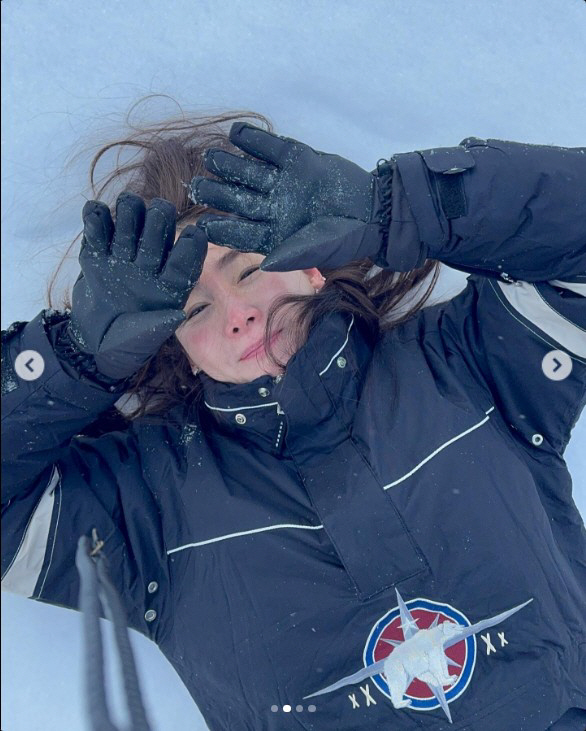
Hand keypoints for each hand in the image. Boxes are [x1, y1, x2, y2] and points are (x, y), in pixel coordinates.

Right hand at [69, 192, 206, 380]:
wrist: (92, 340)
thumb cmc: (128, 342)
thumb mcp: (145, 338)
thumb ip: (159, 324)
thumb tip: (178, 313)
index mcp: (172, 280)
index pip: (187, 253)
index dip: (191, 242)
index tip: (192, 235)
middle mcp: (153, 261)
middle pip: (160, 223)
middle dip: (157, 219)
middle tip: (149, 226)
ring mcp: (125, 252)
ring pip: (132, 214)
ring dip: (129, 211)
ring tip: (119, 229)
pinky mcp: (99, 249)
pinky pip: (99, 222)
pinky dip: (96, 216)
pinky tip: (95, 218)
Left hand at [189, 123, 391, 271]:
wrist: (373, 209)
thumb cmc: (345, 237)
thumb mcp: (319, 249)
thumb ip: (291, 255)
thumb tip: (265, 264)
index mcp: (272, 234)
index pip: (240, 231)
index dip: (221, 227)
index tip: (203, 224)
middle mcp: (272, 208)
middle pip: (238, 199)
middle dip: (218, 193)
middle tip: (197, 186)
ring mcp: (282, 183)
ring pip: (249, 172)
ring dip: (229, 164)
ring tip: (210, 157)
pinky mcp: (296, 159)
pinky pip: (269, 148)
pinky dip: (253, 140)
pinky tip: (235, 133)